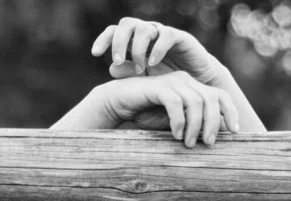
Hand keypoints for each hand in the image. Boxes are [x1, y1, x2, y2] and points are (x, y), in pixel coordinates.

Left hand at [92, 17, 224, 86]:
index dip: (104, 40)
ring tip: (141, 69)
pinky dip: (157, 49)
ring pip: (144, 28)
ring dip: (138, 49)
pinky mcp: (181, 38)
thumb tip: (111, 70)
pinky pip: (166, 36)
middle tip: (117, 59)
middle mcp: (147, 34)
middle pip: (127, 24)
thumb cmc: (168, 84)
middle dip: (119, 41)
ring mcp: (163, 34)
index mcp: (135, 42)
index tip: (94, 54)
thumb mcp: (145, 82)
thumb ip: (129, 75)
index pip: (115, 32)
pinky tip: (153, 64)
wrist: (196, 86)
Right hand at [98, 70, 238, 147]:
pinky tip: (175, 135)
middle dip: (213, 123)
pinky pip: (175, 103)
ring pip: (195, 102)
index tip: (235, 132)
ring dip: (195, 126)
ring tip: (189, 144)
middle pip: (211, 98)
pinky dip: (178, 121)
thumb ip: (190, 128)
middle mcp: (186, 81)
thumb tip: (209, 143)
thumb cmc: (144, 116)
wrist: (118, 104)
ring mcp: (172, 82)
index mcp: (193, 88)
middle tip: (209, 144)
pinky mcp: (158, 87)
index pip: (220, 95)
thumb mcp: (173, 124)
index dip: (230, 112)